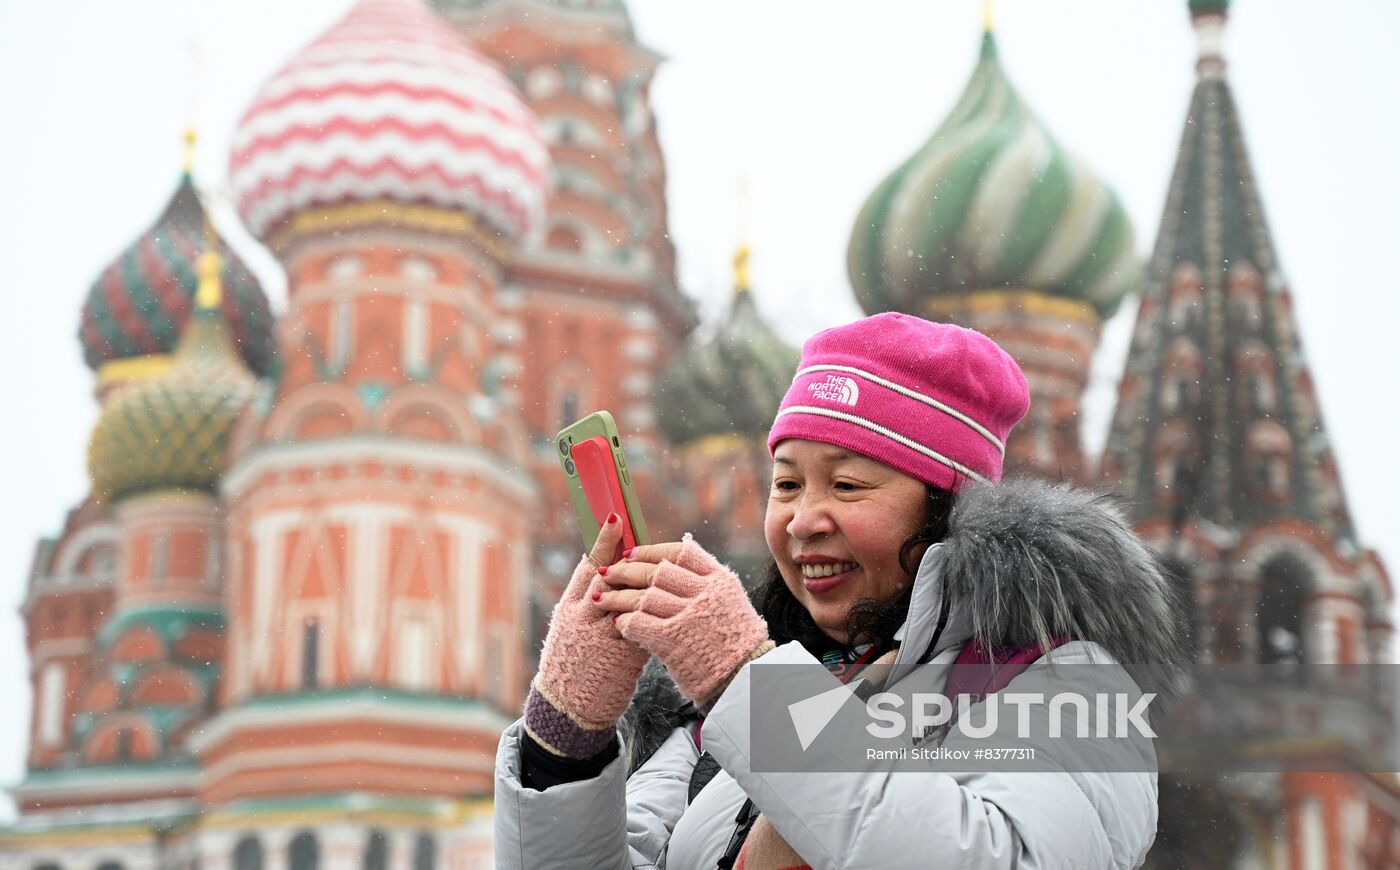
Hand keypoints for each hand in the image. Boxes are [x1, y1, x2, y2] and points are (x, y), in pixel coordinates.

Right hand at [525, 514, 650, 758]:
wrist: (568, 709)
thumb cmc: (571, 663)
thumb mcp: (570, 628)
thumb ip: (588, 602)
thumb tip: (611, 569)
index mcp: (569, 609)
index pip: (588, 568)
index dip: (604, 542)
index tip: (617, 519)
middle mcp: (584, 620)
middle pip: (611, 578)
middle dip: (630, 555)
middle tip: (649, 535)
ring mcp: (603, 637)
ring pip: (632, 602)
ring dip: (648, 586)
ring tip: (665, 567)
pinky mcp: (624, 655)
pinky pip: (646, 628)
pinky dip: (658, 617)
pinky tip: (670, 608)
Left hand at [592, 533, 771, 706]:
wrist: (743, 678)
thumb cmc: (733, 639)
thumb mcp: (729, 599)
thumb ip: (705, 577)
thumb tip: (682, 546)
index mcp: (718, 579)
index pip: (680, 552)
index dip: (650, 551)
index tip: (631, 553)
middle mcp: (703, 593)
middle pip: (656, 572)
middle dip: (626, 570)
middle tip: (608, 572)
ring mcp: (687, 616)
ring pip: (642, 596)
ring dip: (616, 596)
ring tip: (600, 598)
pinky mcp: (672, 640)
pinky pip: (638, 622)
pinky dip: (624, 620)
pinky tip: (618, 622)